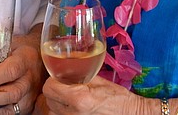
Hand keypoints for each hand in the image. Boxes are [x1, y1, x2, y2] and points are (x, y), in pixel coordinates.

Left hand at [0, 27, 45, 114]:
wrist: (42, 57)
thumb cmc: (23, 50)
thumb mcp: (6, 45)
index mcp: (25, 59)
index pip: (11, 70)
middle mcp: (30, 79)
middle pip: (12, 92)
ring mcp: (31, 94)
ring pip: (13, 106)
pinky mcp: (29, 105)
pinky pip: (13, 113)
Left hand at [40, 75, 155, 114]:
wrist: (129, 114)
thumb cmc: (118, 98)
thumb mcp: (99, 81)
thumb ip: (80, 74)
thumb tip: (66, 68)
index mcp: (79, 98)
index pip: (49, 87)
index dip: (53, 79)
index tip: (60, 76)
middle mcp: (73, 113)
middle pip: (48, 99)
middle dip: (55, 90)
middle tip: (66, 85)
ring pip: (52, 110)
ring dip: (57, 103)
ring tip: (70, 97)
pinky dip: (63, 111)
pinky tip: (73, 107)